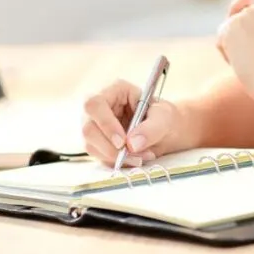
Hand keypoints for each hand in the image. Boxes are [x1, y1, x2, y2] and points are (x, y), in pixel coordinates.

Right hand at [82, 79, 198, 166]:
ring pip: (91, 146)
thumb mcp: (164, 117)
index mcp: (114, 91)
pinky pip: (99, 157)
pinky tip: (135, 159)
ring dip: (116, 157)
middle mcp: (100, 108)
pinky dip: (117, 162)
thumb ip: (151, 128)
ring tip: (141, 156)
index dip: (105, 124)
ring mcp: (96, 126)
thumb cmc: (163, 116)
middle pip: (88, 128)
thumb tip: (132, 144)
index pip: (95, 104)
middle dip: (110, 147)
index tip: (123, 142)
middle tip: (133, 155)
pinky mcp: (98, 143)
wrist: (165, 131)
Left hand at [216, 0, 253, 108]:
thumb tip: (241, 38)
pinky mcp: (232, 25)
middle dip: (231, 20)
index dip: (242, 4)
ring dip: (233, 46)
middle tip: (229, 39)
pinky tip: (243, 66)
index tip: (238, 17)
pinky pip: (221, 40)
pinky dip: (227, 55)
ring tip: (250, 65)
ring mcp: (248, 13)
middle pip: (237, 5)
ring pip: (228, 27)